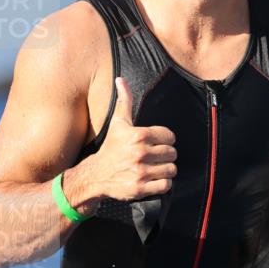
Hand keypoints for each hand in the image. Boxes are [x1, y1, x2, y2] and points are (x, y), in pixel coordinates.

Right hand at [89, 77, 176, 200]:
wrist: (96, 174)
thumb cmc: (111, 147)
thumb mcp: (118, 123)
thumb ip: (124, 101)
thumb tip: (120, 79)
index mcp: (138, 135)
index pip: (170, 136)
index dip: (165, 140)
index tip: (157, 143)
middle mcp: (140, 153)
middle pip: (172, 153)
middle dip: (166, 155)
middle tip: (156, 157)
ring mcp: (140, 172)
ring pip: (171, 170)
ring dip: (165, 170)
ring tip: (156, 168)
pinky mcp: (140, 188)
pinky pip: (166, 185)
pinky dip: (163, 184)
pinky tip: (154, 179)